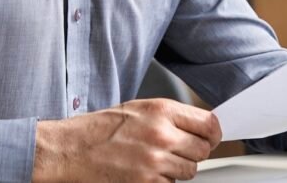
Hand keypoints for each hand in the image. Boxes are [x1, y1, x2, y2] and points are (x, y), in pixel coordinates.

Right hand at [32, 98, 221, 181]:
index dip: (214, 133)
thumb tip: (199, 126)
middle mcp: (161, 135)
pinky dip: (162, 181)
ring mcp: (155, 162)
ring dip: (178, 168)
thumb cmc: (100, 129)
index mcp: (161, 111)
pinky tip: (144, 171)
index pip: (209, 124)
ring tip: (155, 160)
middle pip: (203, 150)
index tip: (212, 137)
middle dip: (194, 152)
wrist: (72, 150)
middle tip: (178, 150)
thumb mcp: (139, 109)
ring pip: (189, 171)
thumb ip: (170, 117)